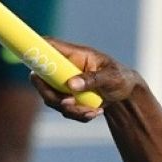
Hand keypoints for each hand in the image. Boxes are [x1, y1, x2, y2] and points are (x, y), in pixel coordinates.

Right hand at [29, 37, 143, 121]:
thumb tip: (71, 84)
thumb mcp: (111, 76)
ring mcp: (63, 84)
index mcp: (73, 54)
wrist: (126, 94)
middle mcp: (64, 68)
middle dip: (52, 95)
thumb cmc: (120, 77)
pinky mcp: (68, 98)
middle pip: (40, 79)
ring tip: (93, 111)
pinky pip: (65, 110)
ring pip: (52, 99)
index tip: (38, 69)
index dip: (35, 52)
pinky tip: (96, 112)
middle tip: (70, 102)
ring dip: (71, 109)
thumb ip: (92, 79)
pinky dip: (79, 115)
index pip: (47, 46)